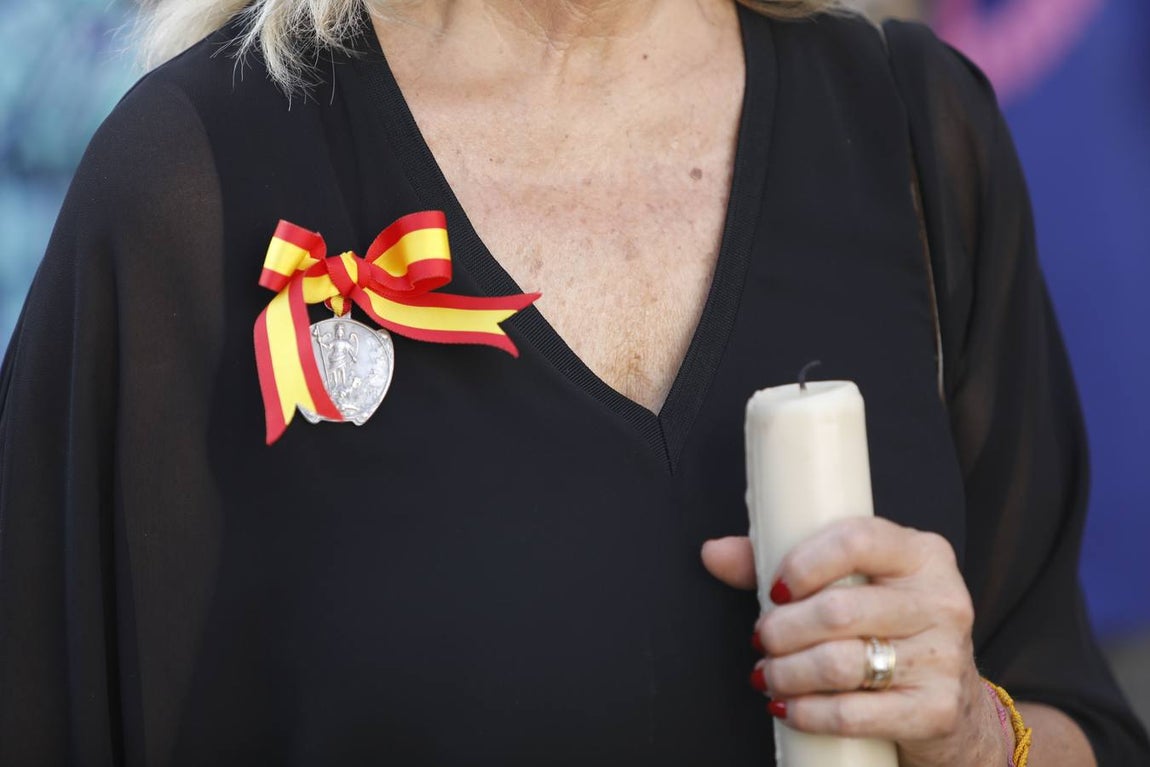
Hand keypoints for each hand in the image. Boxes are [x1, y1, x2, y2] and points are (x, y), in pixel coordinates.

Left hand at [702, 518, 1011, 766]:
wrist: (952, 702)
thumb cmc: (888, 629)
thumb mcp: (852, 584)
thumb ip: (785, 564)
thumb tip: (715, 553)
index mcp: (919, 554)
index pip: (856, 540)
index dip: (802, 564)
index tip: (775, 590)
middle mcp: (940, 599)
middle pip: (838, 610)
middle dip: (782, 630)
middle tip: (763, 639)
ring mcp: (943, 656)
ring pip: (840, 663)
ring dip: (787, 673)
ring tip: (769, 674)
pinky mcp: (935, 709)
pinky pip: (853, 713)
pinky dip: (808, 713)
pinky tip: (789, 707)